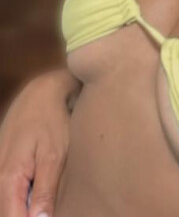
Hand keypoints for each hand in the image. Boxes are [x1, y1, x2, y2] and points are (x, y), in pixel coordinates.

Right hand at [0, 68, 80, 216]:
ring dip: (26, 204)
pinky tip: (38, 187)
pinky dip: (23, 194)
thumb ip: (46, 191)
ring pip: (8, 201)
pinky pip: (8, 190)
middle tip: (49, 204)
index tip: (47, 216)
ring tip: (44, 191)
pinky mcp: (1, 165)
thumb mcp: (55, 156)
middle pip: (8, 212)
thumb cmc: (51, 121)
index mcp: (9, 178)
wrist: (41, 92)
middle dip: (29, 213)